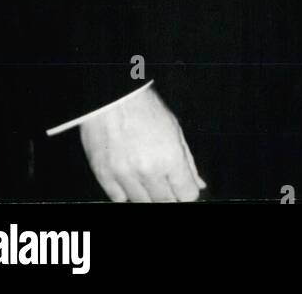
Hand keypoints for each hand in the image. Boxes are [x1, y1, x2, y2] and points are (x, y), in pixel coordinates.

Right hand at [79, 87, 205, 201]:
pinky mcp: (104, 176)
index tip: (186, 188)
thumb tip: (197, 184)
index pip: (186, 194)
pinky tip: (131, 179)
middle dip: (170, 196)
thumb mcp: (175, 131)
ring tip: (148, 177)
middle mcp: (148, 171)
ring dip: (148, 195)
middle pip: (165, 201)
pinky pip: (118, 198)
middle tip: (167, 183)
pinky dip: (126, 193)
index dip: (188, 192)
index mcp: (170, 158)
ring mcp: (124, 175)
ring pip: (141, 202)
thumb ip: (187, 161)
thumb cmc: (146, 109)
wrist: (113, 98)